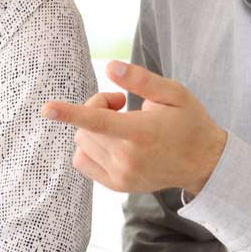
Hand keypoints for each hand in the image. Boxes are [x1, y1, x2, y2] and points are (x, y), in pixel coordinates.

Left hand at [41, 60, 227, 194]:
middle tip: (121, 103)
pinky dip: (89, 147)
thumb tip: (110, 67)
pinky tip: (112, 141)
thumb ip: (141, 80)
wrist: (204, 163)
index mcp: (140, 133)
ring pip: (81, 142)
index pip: (98, 121)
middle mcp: (127, 158)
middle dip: (96, 107)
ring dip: (92, 127)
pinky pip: (82, 162)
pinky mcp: (116, 185)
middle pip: (85, 126)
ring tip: (121, 122)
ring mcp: (121, 175)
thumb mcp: (173, 94)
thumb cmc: (188, 122)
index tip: (46, 109)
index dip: (70, 113)